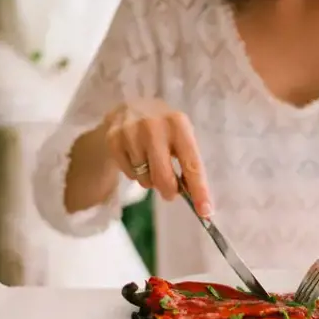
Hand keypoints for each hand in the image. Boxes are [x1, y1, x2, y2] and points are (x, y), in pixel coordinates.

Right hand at [103, 99, 211, 215]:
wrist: (131, 107)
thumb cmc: (165, 129)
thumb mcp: (181, 136)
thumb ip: (188, 163)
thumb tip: (196, 198)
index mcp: (179, 124)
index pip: (192, 164)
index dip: (199, 190)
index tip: (205, 211)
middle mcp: (154, 126)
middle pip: (164, 177)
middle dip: (170, 191)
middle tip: (171, 193)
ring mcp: (131, 132)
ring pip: (145, 179)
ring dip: (151, 180)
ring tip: (151, 163)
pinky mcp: (113, 139)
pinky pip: (129, 175)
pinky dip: (136, 174)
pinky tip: (136, 158)